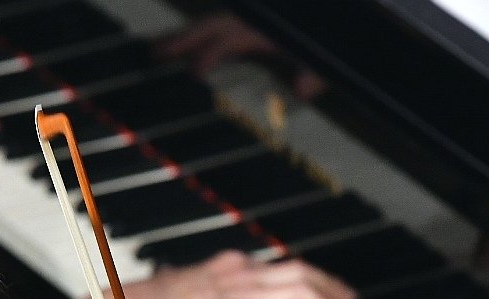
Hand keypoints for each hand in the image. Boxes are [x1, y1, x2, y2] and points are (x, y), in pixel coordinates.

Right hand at [68, 250, 352, 298]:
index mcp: (232, 266)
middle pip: (299, 271)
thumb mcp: (189, 286)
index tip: (317, 283)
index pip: (276, 266)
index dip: (303, 274)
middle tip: (346, 296)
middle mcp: (244, 274)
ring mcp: (245, 297)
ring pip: (300, 293)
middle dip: (327, 283)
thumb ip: (209, 291)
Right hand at [156, 13, 326, 100]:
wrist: (334, 19)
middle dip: (182, 39)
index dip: (210, 54)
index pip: (228, 40)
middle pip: (210, 25)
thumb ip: (313, 73)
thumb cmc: (324, 40)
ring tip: (155, 50)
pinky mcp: (251, 31)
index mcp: (264, 29)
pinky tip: (181, 51)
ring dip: (184, 36)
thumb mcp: (322, 59)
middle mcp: (253, 22)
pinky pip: (218, 30)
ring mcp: (250, 25)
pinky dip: (198, 38)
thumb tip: (301, 90)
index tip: (193, 73)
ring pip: (210, 24)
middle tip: (154, 54)